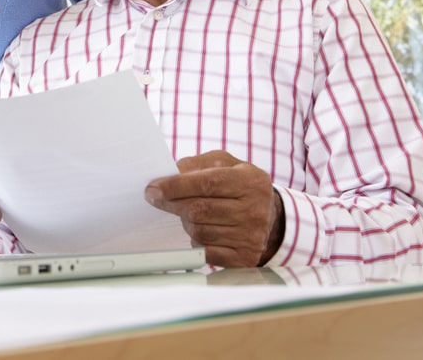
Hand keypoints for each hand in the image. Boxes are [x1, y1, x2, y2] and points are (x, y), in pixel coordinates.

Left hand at [144, 150, 284, 266]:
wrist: (270, 215)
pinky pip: (206, 252)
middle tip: (158, 199)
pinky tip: (200, 231)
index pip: (206, 183)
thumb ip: (197, 165)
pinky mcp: (245, 258)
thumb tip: (168, 174)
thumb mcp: (224, 164)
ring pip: (199, 232)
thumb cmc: (239, 185)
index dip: (175, 186)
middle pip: (199, 210)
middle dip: (172, 204)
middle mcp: (255, 210)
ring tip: (187, 214)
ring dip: (185, 222)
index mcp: (250, 181)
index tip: (152, 189)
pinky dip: (196, 242)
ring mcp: (252, 236)